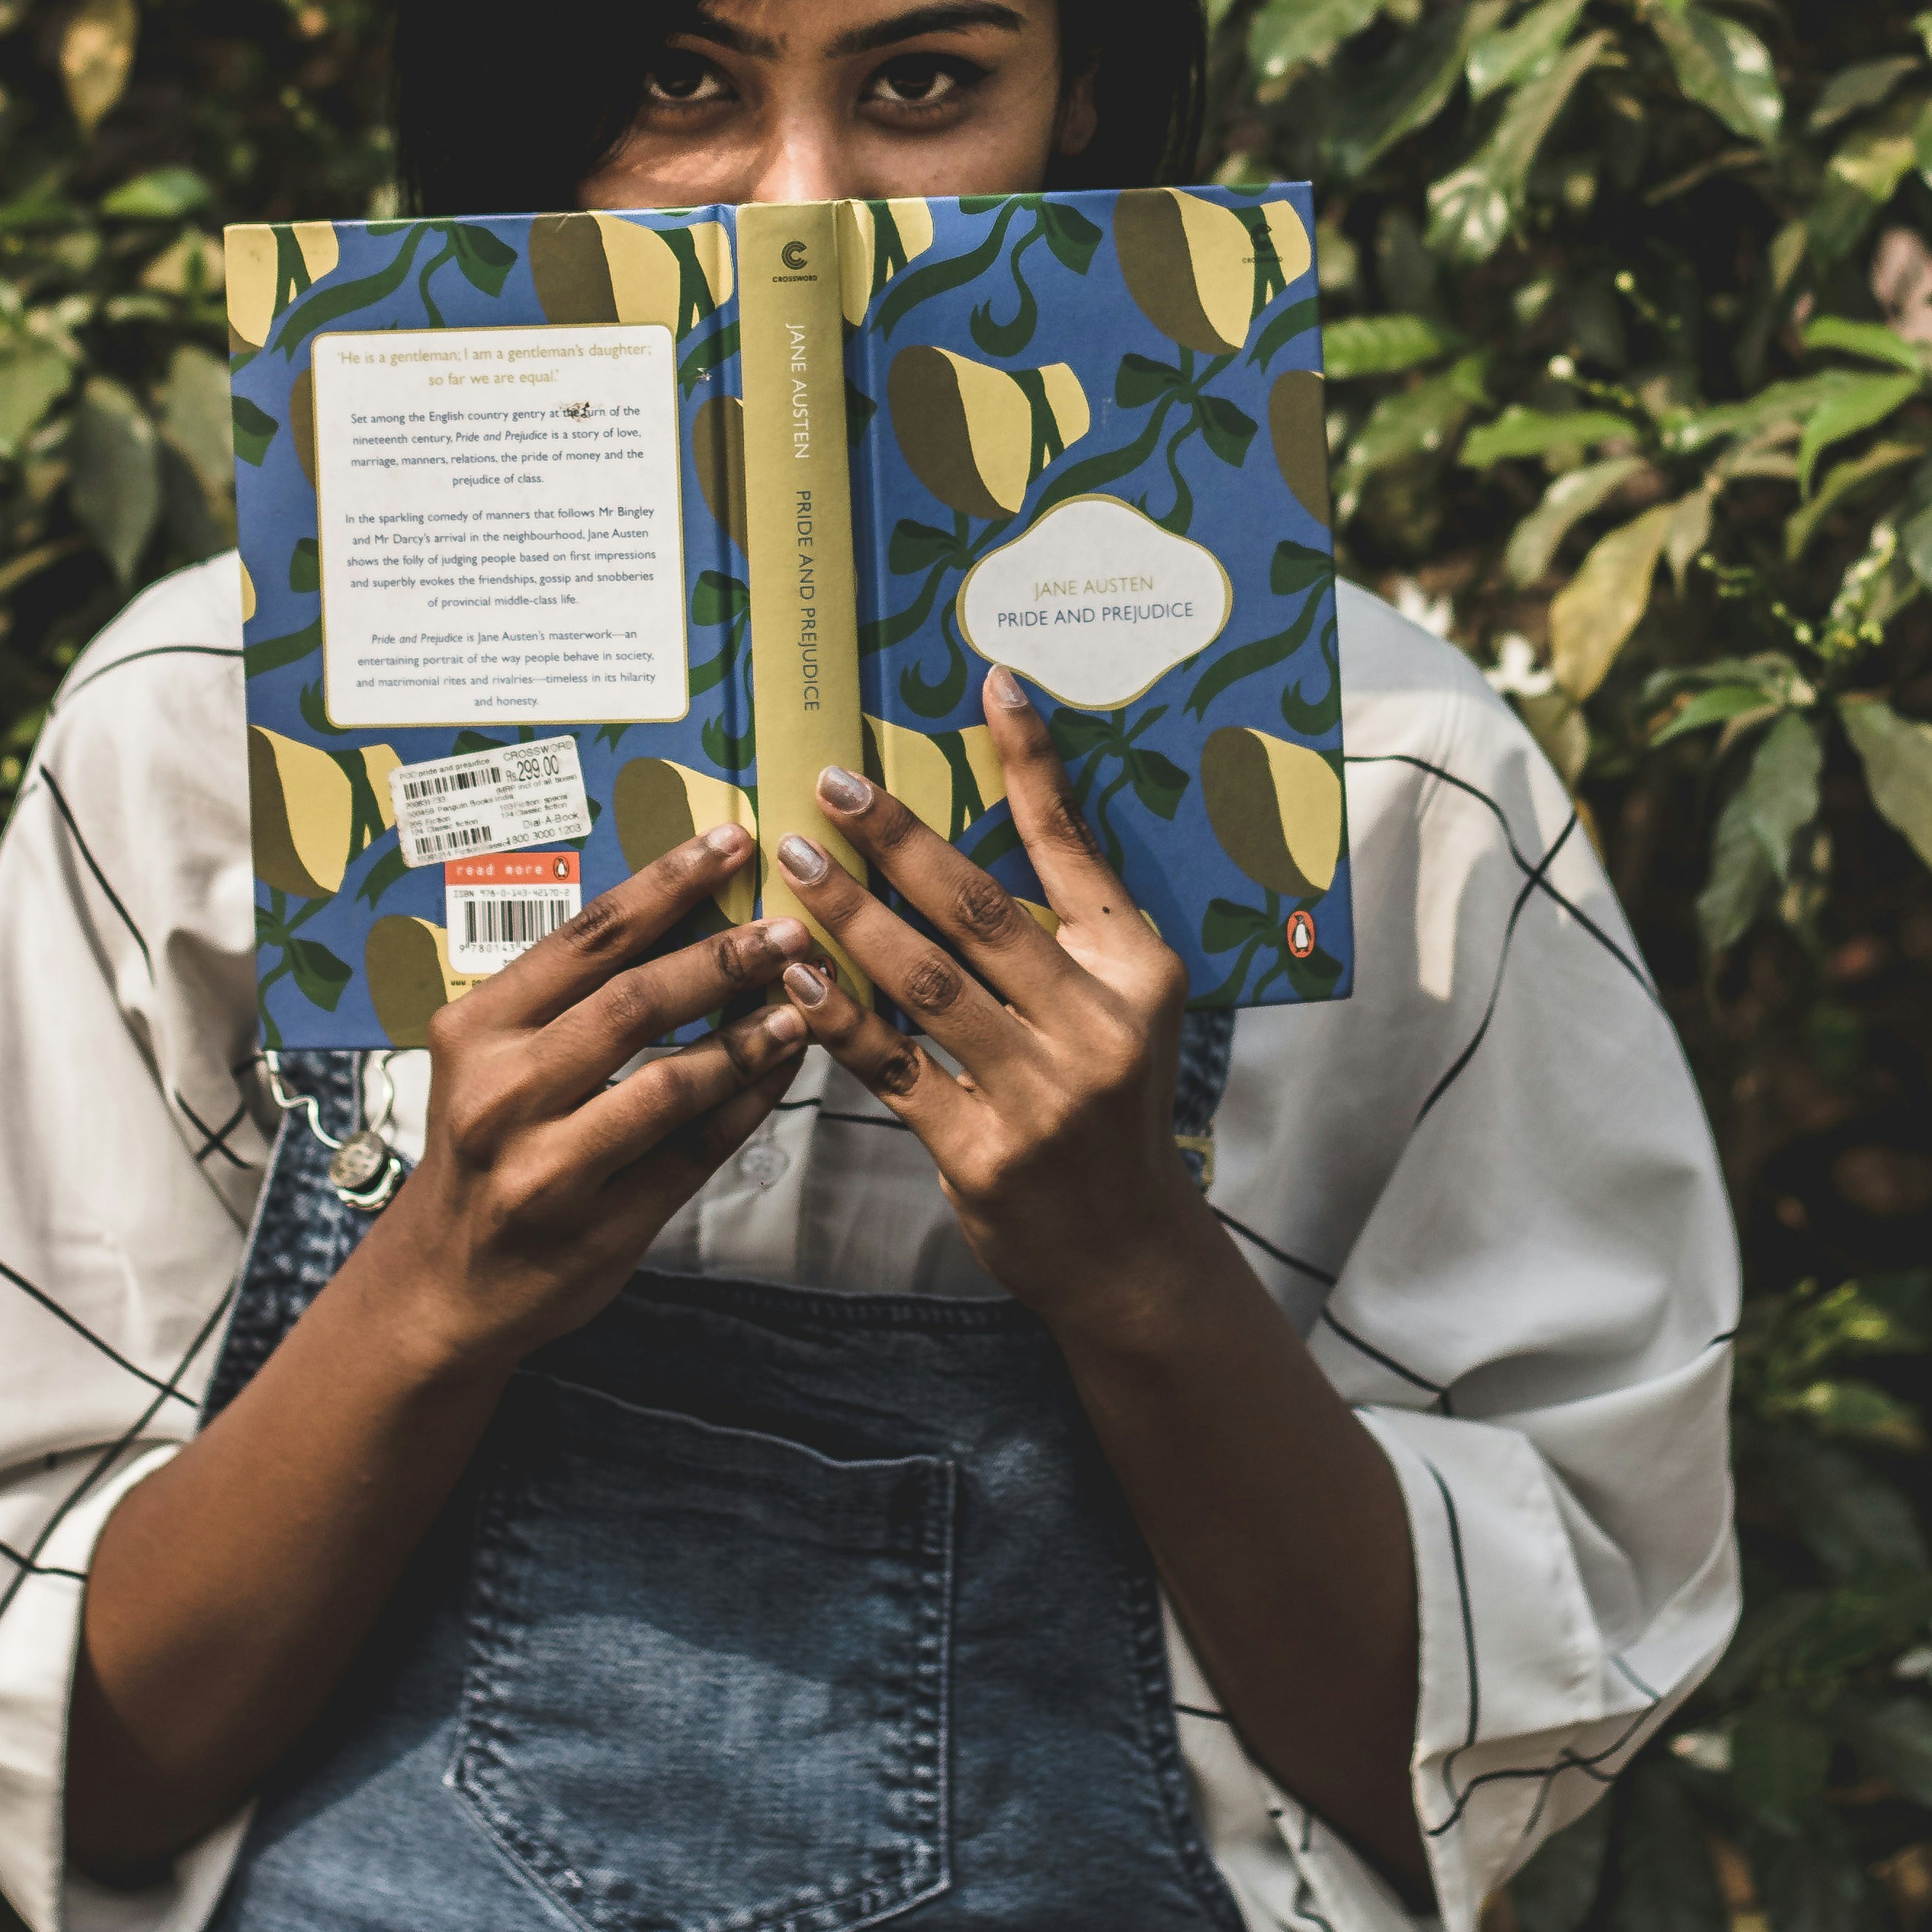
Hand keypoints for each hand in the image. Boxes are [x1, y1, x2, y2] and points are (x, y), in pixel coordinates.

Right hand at [376, 820, 809, 1375]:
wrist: (439, 1284)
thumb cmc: (483, 1147)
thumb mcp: (491, 1058)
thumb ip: (569, 998)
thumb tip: (688, 915)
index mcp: (475, 1030)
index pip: (585, 939)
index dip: (667, 885)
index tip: (731, 843)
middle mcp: (501, 1094)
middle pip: (634, 1003)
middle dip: (725, 958)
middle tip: (791, 930)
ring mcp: (546, 1169)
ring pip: (670, 1084)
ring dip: (747, 1037)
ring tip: (804, 1002)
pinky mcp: (597, 1230)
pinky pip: (691, 1155)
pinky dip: (745, 1105)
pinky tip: (781, 1071)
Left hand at [767, 665, 1208, 1337]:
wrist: (1126, 1248)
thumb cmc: (1110, 1100)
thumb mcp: (1120, 998)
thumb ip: (1067, 915)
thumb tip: (1005, 801)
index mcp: (1138, 971)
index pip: (1074, 846)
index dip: (1030, 763)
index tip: (988, 683)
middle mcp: (1098, 1026)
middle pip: (979, 910)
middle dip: (897, 839)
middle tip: (829, 784)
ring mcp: (1041, 1094)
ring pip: (925, 983)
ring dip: (850, 916)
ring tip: (792, 864)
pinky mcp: (981, 1153)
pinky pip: (891, 1066)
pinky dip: (838, 1014)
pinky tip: (793, 972)